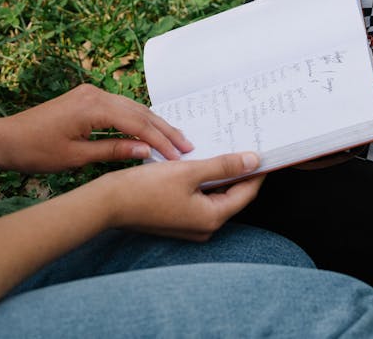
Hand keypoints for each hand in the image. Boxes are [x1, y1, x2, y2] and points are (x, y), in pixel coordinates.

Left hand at [0, 84, 193, 172]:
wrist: (4, 139)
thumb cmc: (34, 152)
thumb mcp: (76, 158)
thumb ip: (113, 151)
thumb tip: (145, 151)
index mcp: (92, 106)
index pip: (137, 123)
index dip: (160, 141)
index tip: (178, 156)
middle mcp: (94, 93)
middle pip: (138, 111)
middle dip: (164, 130)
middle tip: (187, 146)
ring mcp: (90, 93)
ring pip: (131, 108)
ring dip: (153, 124)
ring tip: (175, 140)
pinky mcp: (85, 98)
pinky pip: (119, 108)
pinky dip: (136, 120)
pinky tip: (148, 132)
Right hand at [97, 152, 265, 240]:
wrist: (108, 204)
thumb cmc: (145, 189)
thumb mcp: (188, 171)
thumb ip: (223, 165)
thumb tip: (253, 161)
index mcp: (212, 218)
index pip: (246, 192)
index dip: (256, 171)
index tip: (263, 152)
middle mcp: (204, 227)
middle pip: (231, 195)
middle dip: (237, 171)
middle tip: (243, 145)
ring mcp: (190, 226)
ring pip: (214, 196)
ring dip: (218, 175)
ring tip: (221, 149)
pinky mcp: (177, 219)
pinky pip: (198, 199)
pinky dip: (202, 182)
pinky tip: (198, 163)